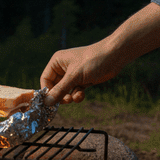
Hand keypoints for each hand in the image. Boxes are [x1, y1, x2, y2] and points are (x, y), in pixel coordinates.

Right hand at [40, 3, 159, 103]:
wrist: (114, 56)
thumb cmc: (93, 60)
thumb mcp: (74, 76)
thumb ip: (60, 90)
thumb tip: (47, 103)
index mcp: (57, 62)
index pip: (45, 79)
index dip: (47, 91)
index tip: (50, 102)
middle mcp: (63, 67)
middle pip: (55, 86)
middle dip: (61, 95)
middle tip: (66, 102)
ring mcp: (73, 74)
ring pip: (66, 91)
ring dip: (70, 96)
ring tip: (76, 97)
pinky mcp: (83, 79)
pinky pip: (75, 91)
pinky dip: (78, 95)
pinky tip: (83, 94)